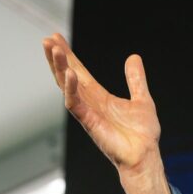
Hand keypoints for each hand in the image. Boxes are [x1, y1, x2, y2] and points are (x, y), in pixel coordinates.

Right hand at [42, 33, 171, 193]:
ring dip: (59, 68)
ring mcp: (88, 113)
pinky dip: (71, 90)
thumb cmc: (142, 134)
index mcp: (100, 97)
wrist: (146, 156)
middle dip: (57, 58)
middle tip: (46, 39)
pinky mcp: (89, 123)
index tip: (56, 37)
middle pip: (68, 76)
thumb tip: (133, 57)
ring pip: (67, 87)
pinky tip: (69, 74)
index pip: (79, 72)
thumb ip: (136, 79)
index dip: (69, 55)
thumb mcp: (142, 99)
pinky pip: (75, 104)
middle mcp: (90, 103)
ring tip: (52, 49)